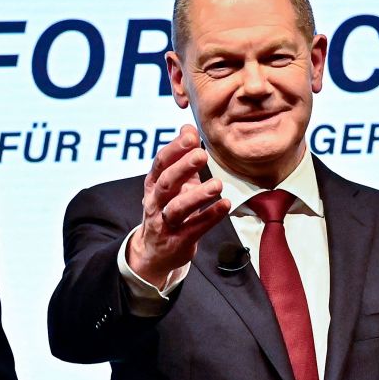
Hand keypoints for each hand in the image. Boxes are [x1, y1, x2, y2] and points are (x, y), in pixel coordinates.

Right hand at [127, 125, 230, 286]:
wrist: (155, 251)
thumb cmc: (168, 209)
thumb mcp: (173, 183)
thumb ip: (182, 157)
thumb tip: (188, 127)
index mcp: (153, 184)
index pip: (160, 163)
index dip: (174, 149)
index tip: (191, 137)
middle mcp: (155, 203)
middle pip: (166, 183)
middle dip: (182, 168)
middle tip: (201, 155)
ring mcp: (165, 223)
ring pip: (177, 208)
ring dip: (197, 195)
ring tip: (217, 184)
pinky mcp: (178, 241)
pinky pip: (194, 228)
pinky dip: (210, 216)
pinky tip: (225, 205)